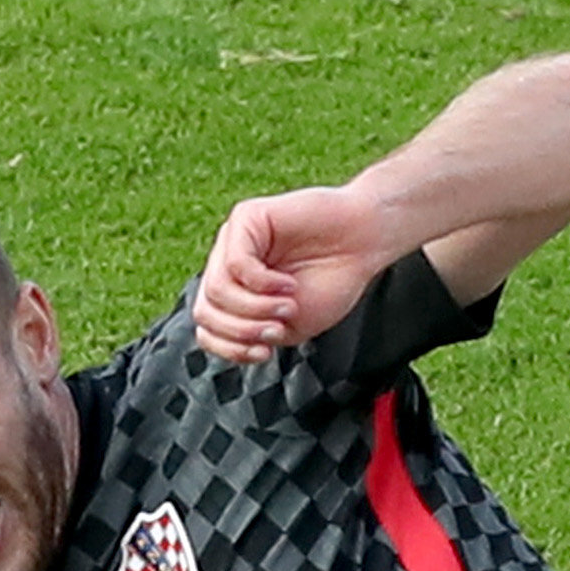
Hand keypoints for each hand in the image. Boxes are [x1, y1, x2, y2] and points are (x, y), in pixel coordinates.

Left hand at [191, 186, 395, 362]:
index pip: (208, 328)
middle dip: (241, 331)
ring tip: (287, 306)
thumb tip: (228, 340)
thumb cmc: (333, 280)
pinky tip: (288, 284)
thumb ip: (254, 335)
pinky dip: (264, 284)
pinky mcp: (246, 218)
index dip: (230, 348)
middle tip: (277, 329)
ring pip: (217, 290)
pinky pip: (237, 264)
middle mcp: (228, 265)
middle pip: (205, 311)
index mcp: (236, 291)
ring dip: (255, 308)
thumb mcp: (290, 325)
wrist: (364, 241)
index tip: (266, 351)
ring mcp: (234, 241)